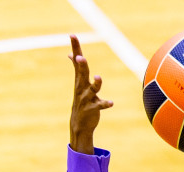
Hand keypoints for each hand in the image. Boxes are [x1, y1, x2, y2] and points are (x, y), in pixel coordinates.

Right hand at [68, 35, 111, 154]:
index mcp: (79, 79)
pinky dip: (105, 104)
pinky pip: (100, 105)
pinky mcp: (93, 108)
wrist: (79, 124)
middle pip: (82, 73)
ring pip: (92, 89)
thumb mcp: (78, 82)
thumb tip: (72, 54)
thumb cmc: (81, 100)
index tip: (72, 35)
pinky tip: (111, 103)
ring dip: (96, 83)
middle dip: (81, 65)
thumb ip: (77, 67)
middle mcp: (81, 87)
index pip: (77, 61)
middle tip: (81, 57)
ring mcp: (87, 98)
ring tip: (98, 77)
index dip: (75, 48)